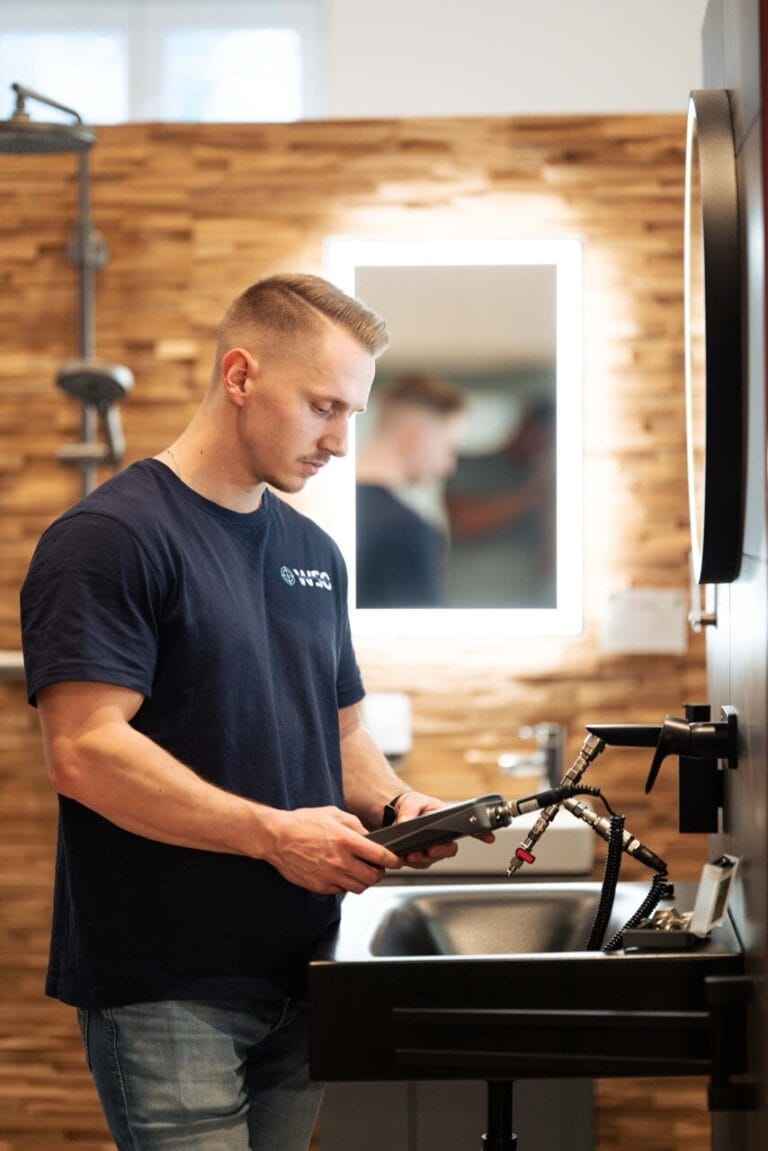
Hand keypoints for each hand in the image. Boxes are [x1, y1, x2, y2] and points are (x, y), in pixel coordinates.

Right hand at [264, 805, 401, 894]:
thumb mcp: (334, 814)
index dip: (392, 860)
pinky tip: (341, 874)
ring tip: (359, 871)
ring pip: (359, 887)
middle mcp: (340, 861)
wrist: (277, 837)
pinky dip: (345, 884)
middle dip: (379, 873)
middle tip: (377, 867)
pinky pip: (341, 891)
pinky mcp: (319, 886)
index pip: (379, 856)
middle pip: (372, 877)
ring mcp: (330, 876)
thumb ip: (355, 826)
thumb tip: (369, 837)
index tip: (396, 861)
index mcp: (346, 841)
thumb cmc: (304, 822)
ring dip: (363, 880)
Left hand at [392, 791, 494, 870]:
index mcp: (445, 820)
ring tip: (410, 854)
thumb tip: (406, 823)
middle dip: (440, 852)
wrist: (395, 813)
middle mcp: (442, 836)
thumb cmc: (410, 804)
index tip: (490, 837)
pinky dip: (411, 862)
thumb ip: (409, 811)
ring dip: (422, 859)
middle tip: (430, 850)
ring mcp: (431, 848)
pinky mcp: (420, 856)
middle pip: (449, 849)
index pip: (467, 827)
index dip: (480, 833)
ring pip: (433, 860)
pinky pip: (419, 864)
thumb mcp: (411, 802)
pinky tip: (404, 856)